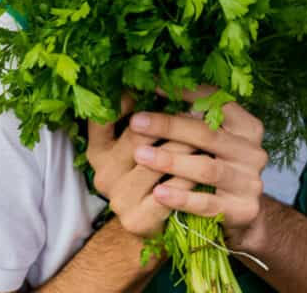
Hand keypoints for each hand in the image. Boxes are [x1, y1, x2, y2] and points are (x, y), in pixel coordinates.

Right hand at [87, 93, 197, 238]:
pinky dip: (191, 174)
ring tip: (207, 130)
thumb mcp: (142, 144)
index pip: (102, 118)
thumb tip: (158, 80)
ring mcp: (119, 199)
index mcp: (99, 152)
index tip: (153, 85)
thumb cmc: (156, 175)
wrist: (163, 226)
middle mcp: (103, 175)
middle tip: (194, 106)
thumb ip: (143, 116)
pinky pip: (171, 189)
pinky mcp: (139, 220)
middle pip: (137, 135)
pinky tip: (208, 163)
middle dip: (168, 119)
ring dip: (185, 143)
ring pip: (157, 161)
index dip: (125, 100)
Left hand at [127, 85, 268, 245]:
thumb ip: (193, 118)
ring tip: (140, 155)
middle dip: (168, 126)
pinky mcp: (243, 210)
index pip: (217, 101)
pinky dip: (181, 197)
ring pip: (206, 168)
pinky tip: (158, 192)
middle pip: (207, 134)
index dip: (185, 92)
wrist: (239, 216)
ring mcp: (250, 182)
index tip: (152, 85)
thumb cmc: (214, 169)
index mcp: (247, 127)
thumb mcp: (210, 141)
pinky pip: (208, 203)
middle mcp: (254, 152)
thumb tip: (154, 88)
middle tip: (137, 121)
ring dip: (170, 160)